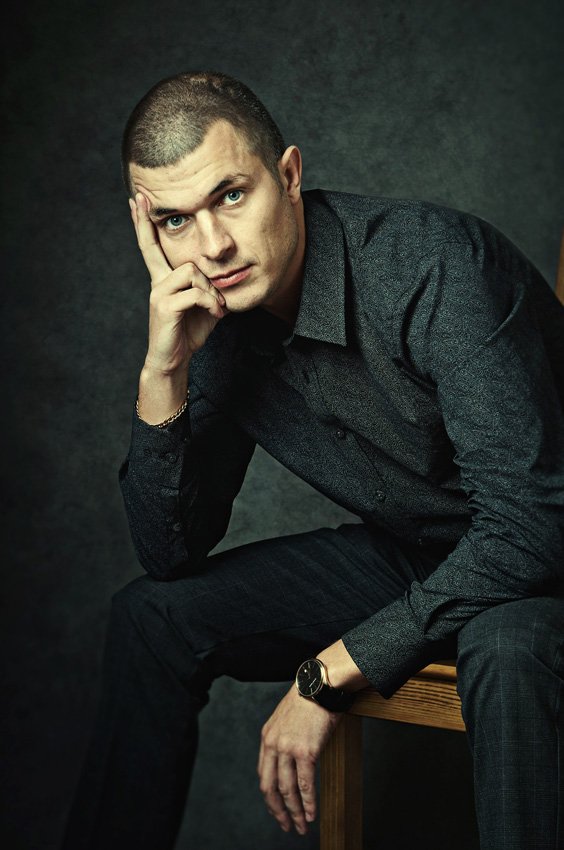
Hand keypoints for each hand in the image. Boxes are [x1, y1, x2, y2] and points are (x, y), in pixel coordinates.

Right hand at [130, 193, 227, 374]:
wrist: (173, 361)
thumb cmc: (188, 335)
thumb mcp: (205, 308)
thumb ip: (210, 289)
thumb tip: (226, 279)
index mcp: (164, 281)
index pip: (151, 246)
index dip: (143, 223)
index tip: (136, 198)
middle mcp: (157, 283)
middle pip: (166, 252)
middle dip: (172, 247)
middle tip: (172, 238)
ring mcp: (159, 294)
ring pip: (191, 272)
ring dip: (211, 290)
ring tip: (217, 308)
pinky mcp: (165, 307)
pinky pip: (195, 293)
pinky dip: (211, 303)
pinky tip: (216, 315)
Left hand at [258, 685, 341, 834]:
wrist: (320, 685)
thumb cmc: (309, 699)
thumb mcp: (286, 718)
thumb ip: (283, 738)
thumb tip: (291, 759)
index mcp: (267, 737)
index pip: (263, 775)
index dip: (270, 796)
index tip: (277, 809)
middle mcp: (273, 744)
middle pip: (270, 787)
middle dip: (277, 811)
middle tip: (285, 826)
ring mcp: (288, 748)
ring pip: (287, 790)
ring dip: (295, 812)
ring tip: (301, 826)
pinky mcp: (306, 751)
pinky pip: (305, 785)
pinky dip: (308, 803)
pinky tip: (311, 814)